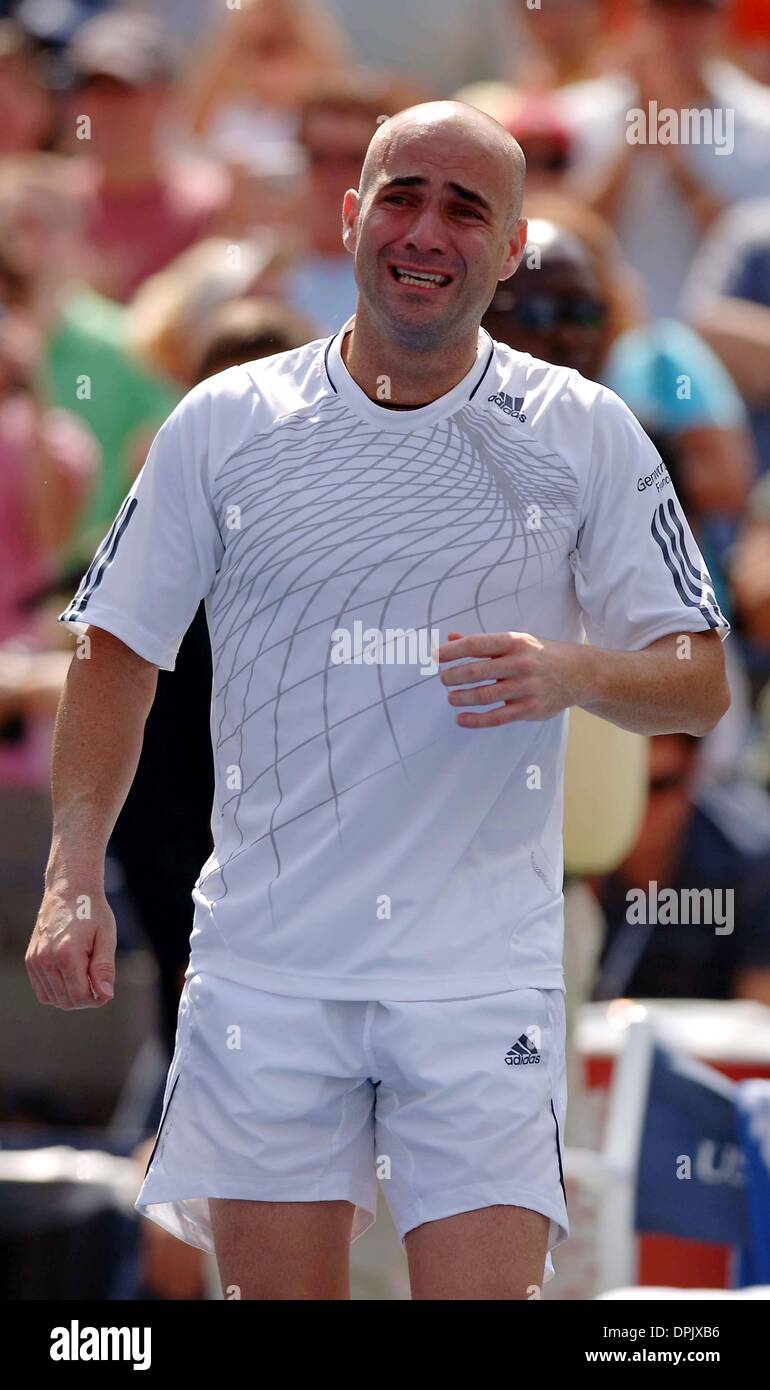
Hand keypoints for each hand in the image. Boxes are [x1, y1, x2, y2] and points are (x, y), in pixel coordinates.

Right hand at [26, 881, 116, 1008]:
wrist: (68, 891)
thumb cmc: (91, 912)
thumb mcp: (106, 937)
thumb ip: (104, 968)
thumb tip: (105, 995)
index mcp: (66, 955)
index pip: (80, 997)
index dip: (96, 999)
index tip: (105, 988)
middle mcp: (46, 960)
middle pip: (66, 1002)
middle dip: (84, 998)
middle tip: (96, 978)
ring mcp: (35, 961)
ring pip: (52, 999)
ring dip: (70, 995)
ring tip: (84, 972)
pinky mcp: (30, 960)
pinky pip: (42, 991)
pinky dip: (57, 990)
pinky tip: (70, 974)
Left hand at [437, 630, 583, 728]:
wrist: (580, 673)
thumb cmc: (541, 655)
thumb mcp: (517, 642)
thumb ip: (484, 643)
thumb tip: (451, 639)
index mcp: (515, 642)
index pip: (476, 645)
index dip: (451, 651)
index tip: (435, 657)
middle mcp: (520, 663)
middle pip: (476, 671)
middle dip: (453, 676)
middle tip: (444, 679)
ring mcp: (526, 687)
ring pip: (484, 696)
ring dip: (461, 698)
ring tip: (451, 697)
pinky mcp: (530, 708)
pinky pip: (497, 717)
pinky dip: (475, 720)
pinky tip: (461, 718)